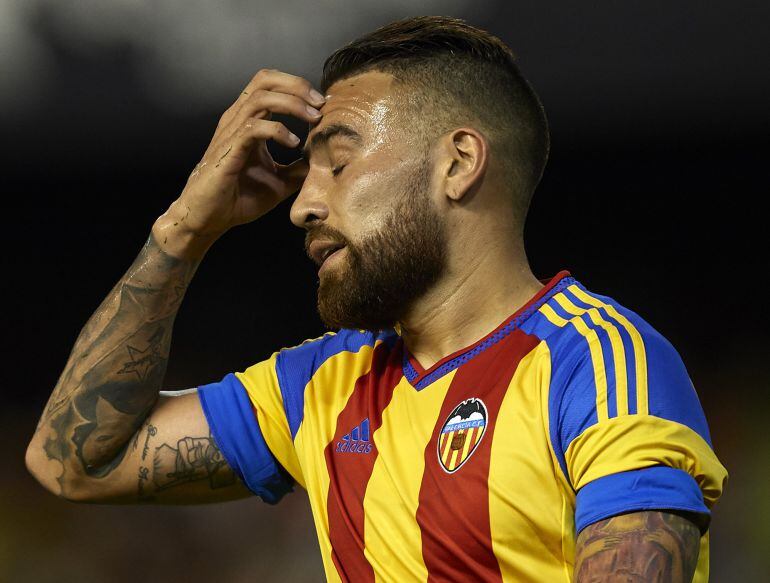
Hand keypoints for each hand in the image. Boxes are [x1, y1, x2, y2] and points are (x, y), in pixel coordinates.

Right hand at [161, 69, 323, 242]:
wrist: (210, 218)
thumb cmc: (238, 198)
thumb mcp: (280, 181)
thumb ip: (300, 168)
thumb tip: (324, 161)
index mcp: (248, 121)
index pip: (271, 85)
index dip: (298, 87)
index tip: (323, 104)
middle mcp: (238, 119)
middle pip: (265, 80)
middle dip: (297, 86)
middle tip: (321, 103)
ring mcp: (231, 132)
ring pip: (261, 98)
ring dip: (292, 104)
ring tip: (313, 119)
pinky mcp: (228, 150)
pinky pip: (253, 128)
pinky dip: (278, 131)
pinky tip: (293, 143)